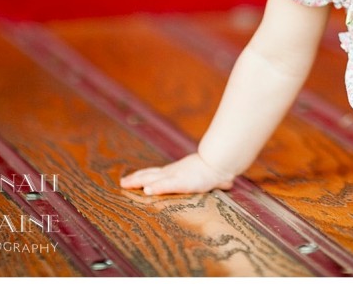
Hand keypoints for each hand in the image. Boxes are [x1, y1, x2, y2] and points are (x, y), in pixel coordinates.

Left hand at [120, 153, 235, 195]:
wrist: (223, 161)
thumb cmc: (221, 168)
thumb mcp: (216, 175)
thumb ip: (220, 180)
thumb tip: (229, 183)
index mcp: (179, 171)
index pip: (157, 173)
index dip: (144, 175)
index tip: (132, 179)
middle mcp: (175, 172)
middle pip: (151, 174)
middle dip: (136, 179)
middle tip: (123, 183)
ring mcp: (178, 176)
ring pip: (154, 179)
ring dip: (140, 182)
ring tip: (126, 184)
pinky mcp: (184, 182)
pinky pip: (168, 185)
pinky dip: (157, 188)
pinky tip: (149, 191)